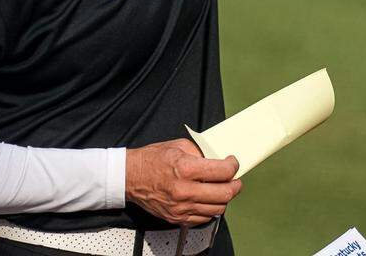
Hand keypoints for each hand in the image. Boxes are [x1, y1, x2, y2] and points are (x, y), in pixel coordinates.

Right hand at [125, 139, 241, 225]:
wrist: (130, 177)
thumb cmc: (151, 160)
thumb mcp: (178, 146)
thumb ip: (200, 153)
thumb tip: (217, 159)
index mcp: (185, 169)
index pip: (222, 172)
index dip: (233, 166)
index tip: (233, 163)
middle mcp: (184, 191)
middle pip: (225, 194)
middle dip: (235, 185)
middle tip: (235, 180)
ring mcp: (181, 207)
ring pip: (217, 209)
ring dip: (224, 198)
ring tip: (222, 189)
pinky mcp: (177, 218)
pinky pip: (204, 218)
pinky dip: (210, 209)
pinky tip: (208, 199)